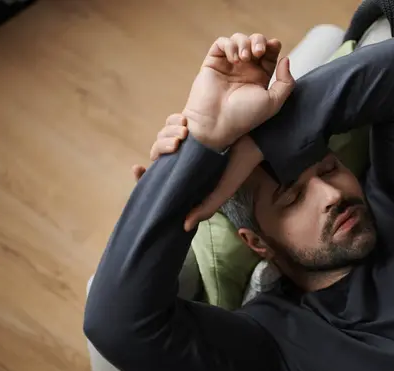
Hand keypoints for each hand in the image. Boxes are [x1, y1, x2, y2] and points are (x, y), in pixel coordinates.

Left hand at [132, 113, 262, 231]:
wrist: (256, 139)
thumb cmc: (240, 167)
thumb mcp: (223, 191)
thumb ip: (205, 208)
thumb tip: (184, 225)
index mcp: (186, 177)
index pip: (157, 178)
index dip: (144, 176)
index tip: (137, 167)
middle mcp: (183, 160)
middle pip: (157, 154)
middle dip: (159, 149)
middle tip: (174, 146)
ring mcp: (187, 141)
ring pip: (163, 137)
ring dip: (167, 134)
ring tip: (183, 133)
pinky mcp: (193, 125)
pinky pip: (172, 123)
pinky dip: (173, 122)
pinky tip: (184, 122)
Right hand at [182, 33, 294, 150]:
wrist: (217, 124)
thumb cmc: (245, 117)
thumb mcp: (273, 102)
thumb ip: (285, 82)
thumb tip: (285, 59)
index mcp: (260, 78)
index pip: (269, 53)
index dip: (272, 46)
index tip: (274, 46)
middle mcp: (244, 70)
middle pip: (255, 42)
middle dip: (259, 41)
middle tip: (258, 52)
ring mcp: (228, 65)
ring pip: (239, 39)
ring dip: (244, 42)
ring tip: (244, 58)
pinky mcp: (213, 63)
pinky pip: (221, 43)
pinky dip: (229, 45)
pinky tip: (233, 60)